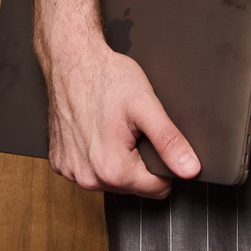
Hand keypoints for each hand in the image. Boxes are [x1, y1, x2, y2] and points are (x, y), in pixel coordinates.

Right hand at [43, 37, 199, 197]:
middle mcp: (88, 177)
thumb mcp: (146, 106)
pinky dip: (96, 155)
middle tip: (131, 130)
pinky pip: (91, 171)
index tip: (152, 139)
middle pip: (134, 186)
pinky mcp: (60, 163)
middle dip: (139, 161)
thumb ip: (169, 141)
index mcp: (112, 170)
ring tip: (114, 129)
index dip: (164, 165)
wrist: (72, 62)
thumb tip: (190, 169)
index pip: (158, 189)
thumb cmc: (106, 78)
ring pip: (113, 181)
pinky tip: (96, 132)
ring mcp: (71, 172)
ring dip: (118, 159)